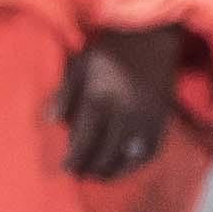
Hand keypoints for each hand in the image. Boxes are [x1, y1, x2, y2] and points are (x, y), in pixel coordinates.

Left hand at [50, 22, 190, 180]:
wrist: (151, 36)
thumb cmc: (110, 51)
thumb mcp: (80, 64)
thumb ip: (64, 93)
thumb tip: (50, 121)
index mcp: (101, 95)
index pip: (85, 138)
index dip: (75, 157)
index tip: (66, 167)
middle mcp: (126, 110)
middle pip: (107, 152)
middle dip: (91, 168)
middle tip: (80, 174)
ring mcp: (147, 116)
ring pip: (129, 156)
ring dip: (113, 171)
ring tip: (98, 176)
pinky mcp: (162, 118)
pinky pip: (150, 151)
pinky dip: (136, 164)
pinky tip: (123, 167)